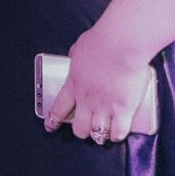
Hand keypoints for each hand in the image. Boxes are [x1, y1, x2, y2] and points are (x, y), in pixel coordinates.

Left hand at [45, 24, 153, 144]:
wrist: (120, 44)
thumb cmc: (101, 41)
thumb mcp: (80, 48)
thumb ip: (77, 56)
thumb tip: (76, 55)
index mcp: (74, 84)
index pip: (58, 109)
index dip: (53, 120)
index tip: (51, 126)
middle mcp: (87, 100)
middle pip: (79, 128)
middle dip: (81, 130)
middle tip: (86, 127)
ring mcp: (105, 106)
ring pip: (97, 134)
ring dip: (99, 134)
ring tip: (104, 129)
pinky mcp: (123, 109)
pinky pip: (118, 132)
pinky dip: (117, 135)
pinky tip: (118, 131)